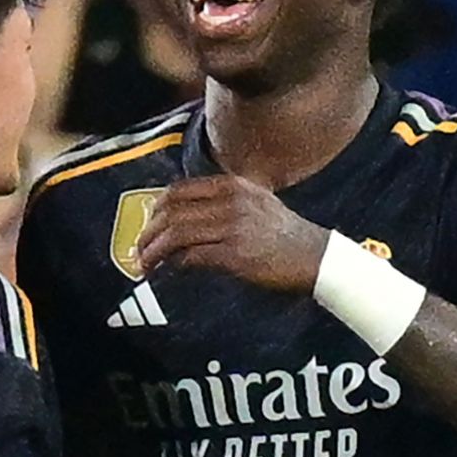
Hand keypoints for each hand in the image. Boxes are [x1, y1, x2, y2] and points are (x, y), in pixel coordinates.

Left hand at [135, 175, 328, 293]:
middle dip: (149, 232)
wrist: (315, 257)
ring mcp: (234, 228)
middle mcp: (232, 202)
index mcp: (234, 186)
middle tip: (140, 248)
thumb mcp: (258, 201)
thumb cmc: (285, 233)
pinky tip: (170, 270)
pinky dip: (176, 263)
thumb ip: (226, 199)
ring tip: (146, 263)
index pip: (180, 190)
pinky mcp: (236, 255)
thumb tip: (186, 213)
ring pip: (178, 234)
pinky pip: (193, 256)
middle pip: (172, 212)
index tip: (149, 224)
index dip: (157, 208)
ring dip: (155, 251)